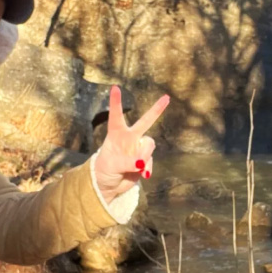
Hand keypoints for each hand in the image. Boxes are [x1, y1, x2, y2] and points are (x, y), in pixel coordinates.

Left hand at [93, 86, 169, 203]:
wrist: (109, 184)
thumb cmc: (105, 170)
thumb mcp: (112, 165)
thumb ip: (128, 162)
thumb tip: (142, 163)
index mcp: (116, 134)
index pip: (116, 115)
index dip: (116, 102)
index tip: (115, 87)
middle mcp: (129, 138)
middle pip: (145, 122)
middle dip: (156, 110)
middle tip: (166, 98)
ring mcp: (138, 148)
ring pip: (149, 145)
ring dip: (144, 155)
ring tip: (135, 167)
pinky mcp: (144, 160)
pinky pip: (150, 161)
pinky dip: (147, 168)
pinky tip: (141, 174)